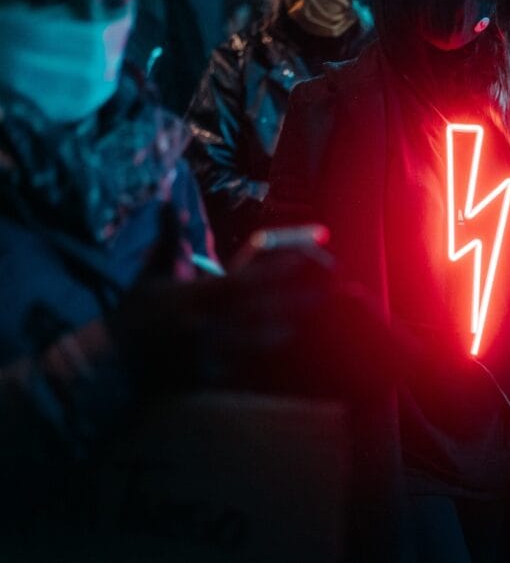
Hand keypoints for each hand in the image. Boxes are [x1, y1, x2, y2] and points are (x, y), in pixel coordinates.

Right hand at [115, 244, 336, 390]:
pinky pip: (246, 367)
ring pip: (260, 340)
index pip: (246, 280)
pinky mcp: (209, 377)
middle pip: (262, 309)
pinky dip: (265, 358)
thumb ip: (169, 239)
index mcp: (196, 296)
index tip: (304, 259)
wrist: (111, 363)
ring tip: (313, 316)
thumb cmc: (135, 314)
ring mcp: (210, 353)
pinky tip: (285, 350)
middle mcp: (208, 323)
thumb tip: (169, 203)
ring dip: (287, 327)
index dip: (278, 269)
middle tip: (327, 289)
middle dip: (296, 299)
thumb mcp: (152, 275)